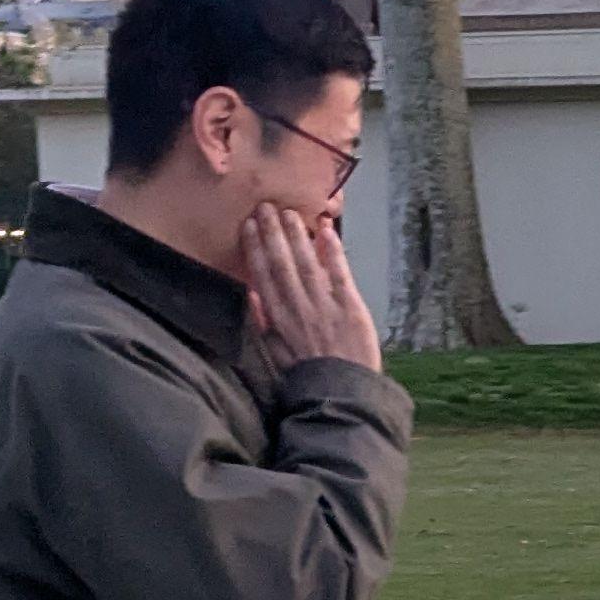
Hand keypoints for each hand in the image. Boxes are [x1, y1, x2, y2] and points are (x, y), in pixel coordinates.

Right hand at [244, 203, 378, 372]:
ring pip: (307, 265)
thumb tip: (250, 295)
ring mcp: (325, 307)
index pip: (263, 277)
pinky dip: (333, 252)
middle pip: (282, 265)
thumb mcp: (276, 354)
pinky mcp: (351, 308)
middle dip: (273, 234)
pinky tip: (326, 231)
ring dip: (298, 237)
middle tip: (266, 206)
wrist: (343, 393)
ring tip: (290, 212)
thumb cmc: (310, 375)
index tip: (249, 226)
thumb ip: (263, 324)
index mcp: (279, 320)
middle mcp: (299, 309)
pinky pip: (339, 275)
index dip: (255, 249)